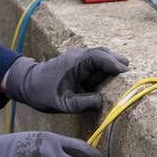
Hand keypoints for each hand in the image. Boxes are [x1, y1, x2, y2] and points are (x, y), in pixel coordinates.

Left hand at [3, 46, 128, 112]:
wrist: (27, 84)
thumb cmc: (43, 93)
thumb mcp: (63, 103)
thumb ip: (82, 103)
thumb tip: (101, 101)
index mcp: (75, 62)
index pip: (100, 57)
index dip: (114, 64)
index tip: (126, 72)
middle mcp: (78, 55)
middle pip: (104, 53)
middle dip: (117, 62)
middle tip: (129, 73)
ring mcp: (78, 57)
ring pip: (101, 56)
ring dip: (111, 64)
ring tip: (123, 76)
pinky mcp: (78, 63)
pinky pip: (96, 62)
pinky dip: (104, 67)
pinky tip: (110, 78)